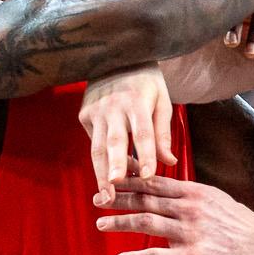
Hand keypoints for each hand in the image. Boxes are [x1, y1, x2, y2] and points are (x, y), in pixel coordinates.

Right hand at [81, 65, 175, 204]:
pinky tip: (108, 179)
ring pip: (97, 148)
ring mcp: (95, 110)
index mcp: (137, 100)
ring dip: (100, 174)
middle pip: (114, 142)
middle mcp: (113, 105)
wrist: (116, 56)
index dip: (146, 155)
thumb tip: (169, 161)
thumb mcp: (161, 100)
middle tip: (115, 188)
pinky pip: (93, 142)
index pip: (143, 132)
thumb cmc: (145, 82)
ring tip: (106, 197)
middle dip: (114, 166)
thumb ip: (163, 133)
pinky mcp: (84, 115)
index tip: (149, 175)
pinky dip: (100, 162)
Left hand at [98, 176, 253, 254]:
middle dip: (118, 198)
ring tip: (100, 224)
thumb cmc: (238, 225)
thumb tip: (167, 195)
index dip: (129, 178)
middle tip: (96, 198)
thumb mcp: (214, 199)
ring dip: (121, 222)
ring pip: (147, 223)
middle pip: (146, 199)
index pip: (154, 182)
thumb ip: (189, 197)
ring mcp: (190, 231)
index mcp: (193, 192)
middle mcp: (189, 208)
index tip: (110, 176)